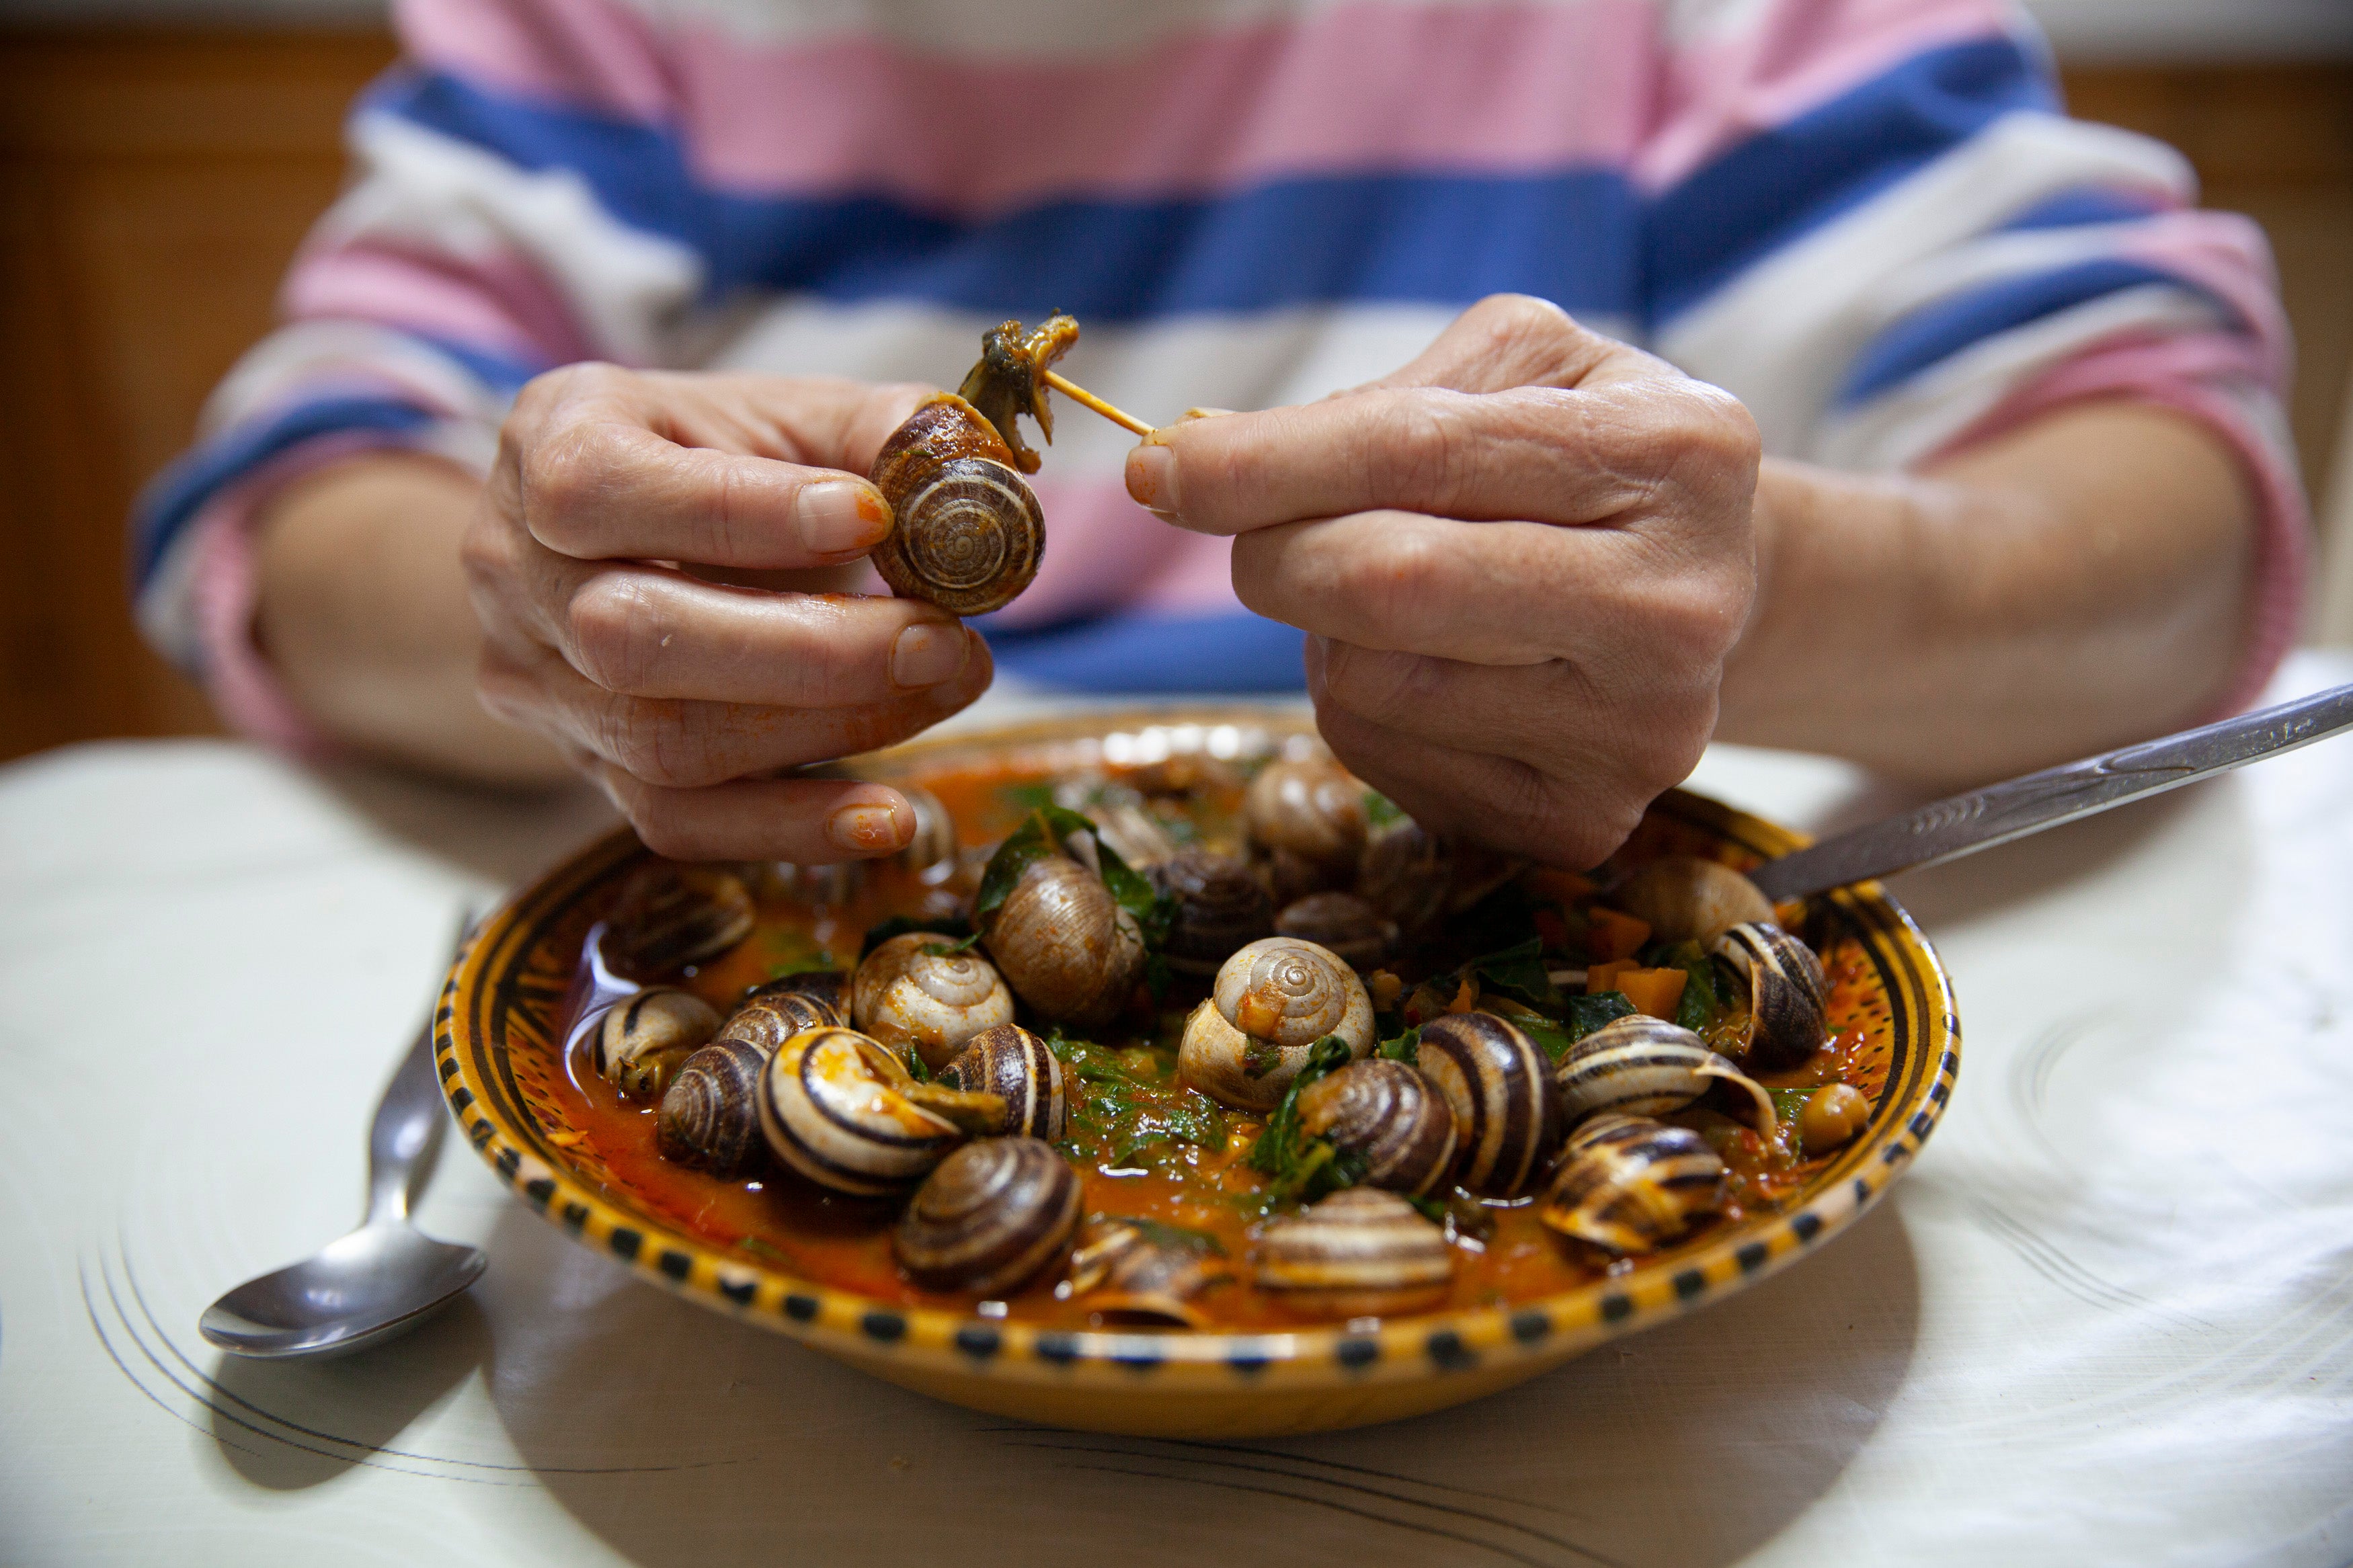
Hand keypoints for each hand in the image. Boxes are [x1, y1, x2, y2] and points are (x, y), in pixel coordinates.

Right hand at [463, 365, 992, 860]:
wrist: (639, 541)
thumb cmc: (724, 462)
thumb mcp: (791, 415)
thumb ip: (879, 431)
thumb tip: (972, 471)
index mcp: (551, 442)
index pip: (600, 490)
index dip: (740, 515)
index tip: (875, 519)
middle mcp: (512, 570)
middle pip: (630, 639)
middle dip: (810, 650)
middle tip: (944, 639)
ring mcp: (539, 685)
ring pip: (660, 743)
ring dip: (827, 728)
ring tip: (945, 687)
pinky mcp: (590, 771)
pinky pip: (677, 824)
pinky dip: (792, 827)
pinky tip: (888, 815)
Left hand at [1124, 295, 1759, 868]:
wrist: (1713, 590)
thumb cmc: (1590, 458)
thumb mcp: (1526, 369)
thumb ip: (1382, 397)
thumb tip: (1201, 462)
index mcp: (1676, 453)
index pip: (1418, 454)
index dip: (1263, 465)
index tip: (1157, 472)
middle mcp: (1676, 606)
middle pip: (1387, 585)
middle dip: (1277, 552)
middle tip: (1261, 537)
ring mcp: (1640, 735)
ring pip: (1367, 682)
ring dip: (1330, 634)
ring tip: (1405, 598)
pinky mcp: (1585, 825)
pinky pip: (1385, 760)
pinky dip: (1367, 707)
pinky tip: (1439, 671)